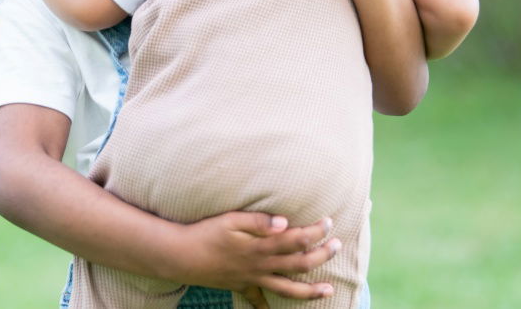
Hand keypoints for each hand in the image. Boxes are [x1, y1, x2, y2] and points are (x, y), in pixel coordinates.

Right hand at [171, 212, 338, 300]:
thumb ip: (259, 221)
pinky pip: (258, 300)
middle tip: (338, 246)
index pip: (296, 239)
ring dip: (310, 291)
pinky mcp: (242, 286)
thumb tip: (286, 222)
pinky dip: (267, 307)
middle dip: (321, 255)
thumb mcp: (230, 220)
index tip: (329, 222)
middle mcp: (261, 265)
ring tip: (329, 290)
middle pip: (298, 264)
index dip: (315, 231)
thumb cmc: (205, 232)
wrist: (182, 256)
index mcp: (261, 246)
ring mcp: (252, 279)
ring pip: (287, 288)